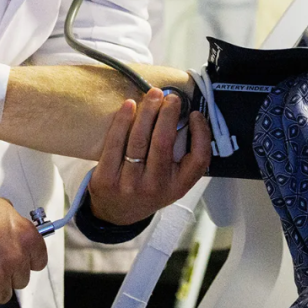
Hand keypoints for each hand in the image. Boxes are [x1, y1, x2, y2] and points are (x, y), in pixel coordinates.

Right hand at [0, 191, 47, 307]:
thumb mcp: (2, 208)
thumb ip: (14, 225)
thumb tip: (15, 234)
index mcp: (26, 237)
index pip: (38, 262)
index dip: (26, 262)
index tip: (20, 262)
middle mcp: (15, 258)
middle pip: (20, 281)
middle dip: (7, 274)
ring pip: (2, 295)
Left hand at [87, 88, 210, 226]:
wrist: (116, 213)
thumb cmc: (149, 187)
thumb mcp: (173, 181)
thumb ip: (182, 155)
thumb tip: (185, 114)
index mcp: (177, 186)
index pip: (198, 159)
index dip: (201, 133)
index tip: (195, 114)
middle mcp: (155, 187)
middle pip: (163, 142)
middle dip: (168, 113)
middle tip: (171, 97)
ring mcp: (129, 184)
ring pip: (139, 139)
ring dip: (147, 111)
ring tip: (154, 94)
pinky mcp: (106, 179)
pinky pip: (115, 143)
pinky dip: (123, 120)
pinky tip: (129, 105)